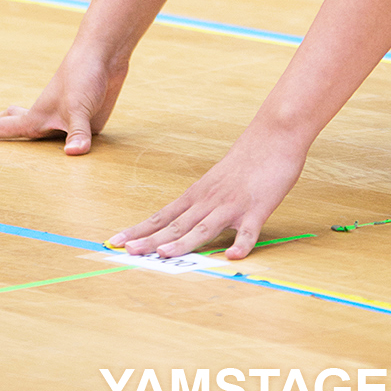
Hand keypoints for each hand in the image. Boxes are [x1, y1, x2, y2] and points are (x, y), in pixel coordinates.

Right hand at [0, 46, 126, 154]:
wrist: (104, 55)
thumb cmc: (84, 76)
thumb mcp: (79, 108)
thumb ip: (77, 133)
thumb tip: (73, 154)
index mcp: (36, 117)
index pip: (0, 129)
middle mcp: (47, 120)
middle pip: (13, 126)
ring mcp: (65, 121)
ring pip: (40, 133)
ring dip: (25, 135)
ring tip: (6, 127)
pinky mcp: (87, 123)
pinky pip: (73, 140)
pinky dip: (66, 145)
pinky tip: (67, 148)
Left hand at [110, 121, 307, 259]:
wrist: (274, 133)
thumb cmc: (248, 157)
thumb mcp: (218, 179)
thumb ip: (204, 201)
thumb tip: (187, 221)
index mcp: (198, 193)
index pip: (163, 215)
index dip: (140, 230)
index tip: (116, 241)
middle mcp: (210, 200)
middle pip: (177, 224)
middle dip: (151, 240)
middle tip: (128, 252)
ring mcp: (232, 205)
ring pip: (204, 228)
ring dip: (184, 243)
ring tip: (164, 255)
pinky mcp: (257, 208)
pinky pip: (249, 231)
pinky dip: (241, 244)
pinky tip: (233, 257)